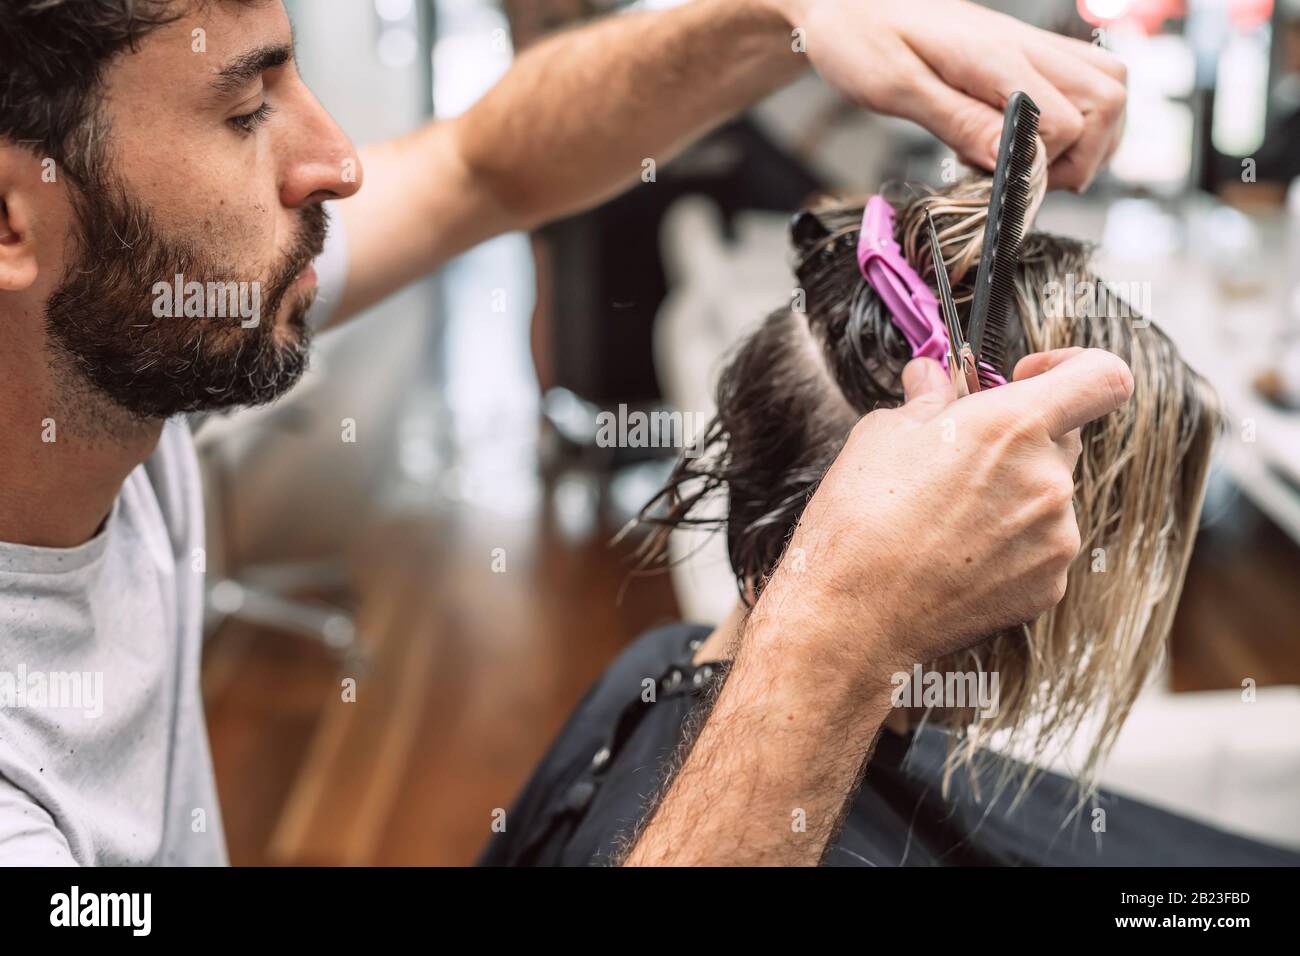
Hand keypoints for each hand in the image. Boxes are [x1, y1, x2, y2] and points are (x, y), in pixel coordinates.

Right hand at [756, 347, 1132, 685]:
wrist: (851, 617)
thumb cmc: (860, 522)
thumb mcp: (881, 435)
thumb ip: (925, 400)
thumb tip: (931, 380)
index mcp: (1014, 427)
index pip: (1102, 377)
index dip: (1072, 364)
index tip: (1030, 376)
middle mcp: (1049, 481)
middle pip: (1063, 438)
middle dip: (1019, 437)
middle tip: (960, 454)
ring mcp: (1056, 539)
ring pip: (1047, 496)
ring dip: (1010, 494)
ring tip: (944, 517)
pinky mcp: (1048, 587)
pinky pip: (1040, 546)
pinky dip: (1008, 543)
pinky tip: (953, 554)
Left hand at [782, 0, 1126, 190]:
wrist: (847, 0)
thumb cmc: (859, 39)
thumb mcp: (893, 89)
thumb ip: (955, 122)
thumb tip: (1006, 161)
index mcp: (994, 56)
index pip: (1062, 120)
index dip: (1040, 167)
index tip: (1000, 187)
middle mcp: (1024, 45)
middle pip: (1108, 100)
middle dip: (1082, 157)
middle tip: (1028, 184)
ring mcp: (1030, 45)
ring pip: (1109, 87)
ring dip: (1091, 138)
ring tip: (1035, 167)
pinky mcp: (1025, 52)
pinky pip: (1085, 79)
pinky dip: (1079, 119)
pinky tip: (1034, 142)